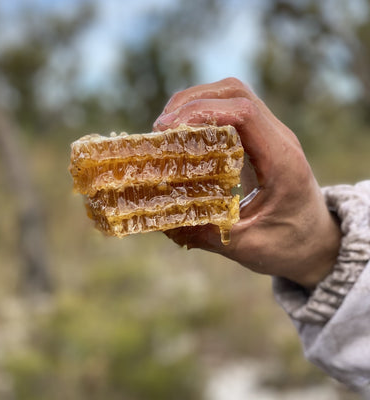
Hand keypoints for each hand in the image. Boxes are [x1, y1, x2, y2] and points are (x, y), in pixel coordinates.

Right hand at [153, 78, 340, 288]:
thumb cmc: (288, 244)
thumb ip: (204, 232)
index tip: (166, 130)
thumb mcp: (246, 246)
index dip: (200, 112)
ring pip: (233, 94)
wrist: (317, 240)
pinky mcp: (262, 139)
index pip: (243, 113)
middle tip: (160, 128)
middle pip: (235, 92)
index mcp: (281, 160)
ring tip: (168, 127)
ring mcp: (272, 134)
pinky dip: (205, 111)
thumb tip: (161, 220)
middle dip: (191, 101)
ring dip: (196, 102)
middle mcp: (279, 138)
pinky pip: (233, 109)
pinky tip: (186, 133)